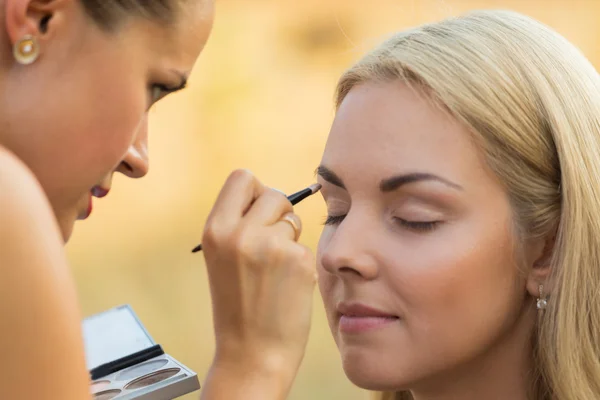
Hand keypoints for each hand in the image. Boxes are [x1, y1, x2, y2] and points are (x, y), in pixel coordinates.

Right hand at [201, 169, 316, 397]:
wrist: (252, 352)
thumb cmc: (238, 306)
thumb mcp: (222, 258)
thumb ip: (238, 225)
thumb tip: (270, 197)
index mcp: (215, 230)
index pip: (242, 177)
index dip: (255, 192)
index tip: (258, 213)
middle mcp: (240, 233)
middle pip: (273, 193)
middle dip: (278, 212)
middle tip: (272, 242)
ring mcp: (271, 246)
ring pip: (293, 219)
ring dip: (289, 237)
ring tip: (277, 270)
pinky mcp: (299, 261)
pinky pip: (305, 245)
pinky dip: (301, 262)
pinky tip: (289, 286)